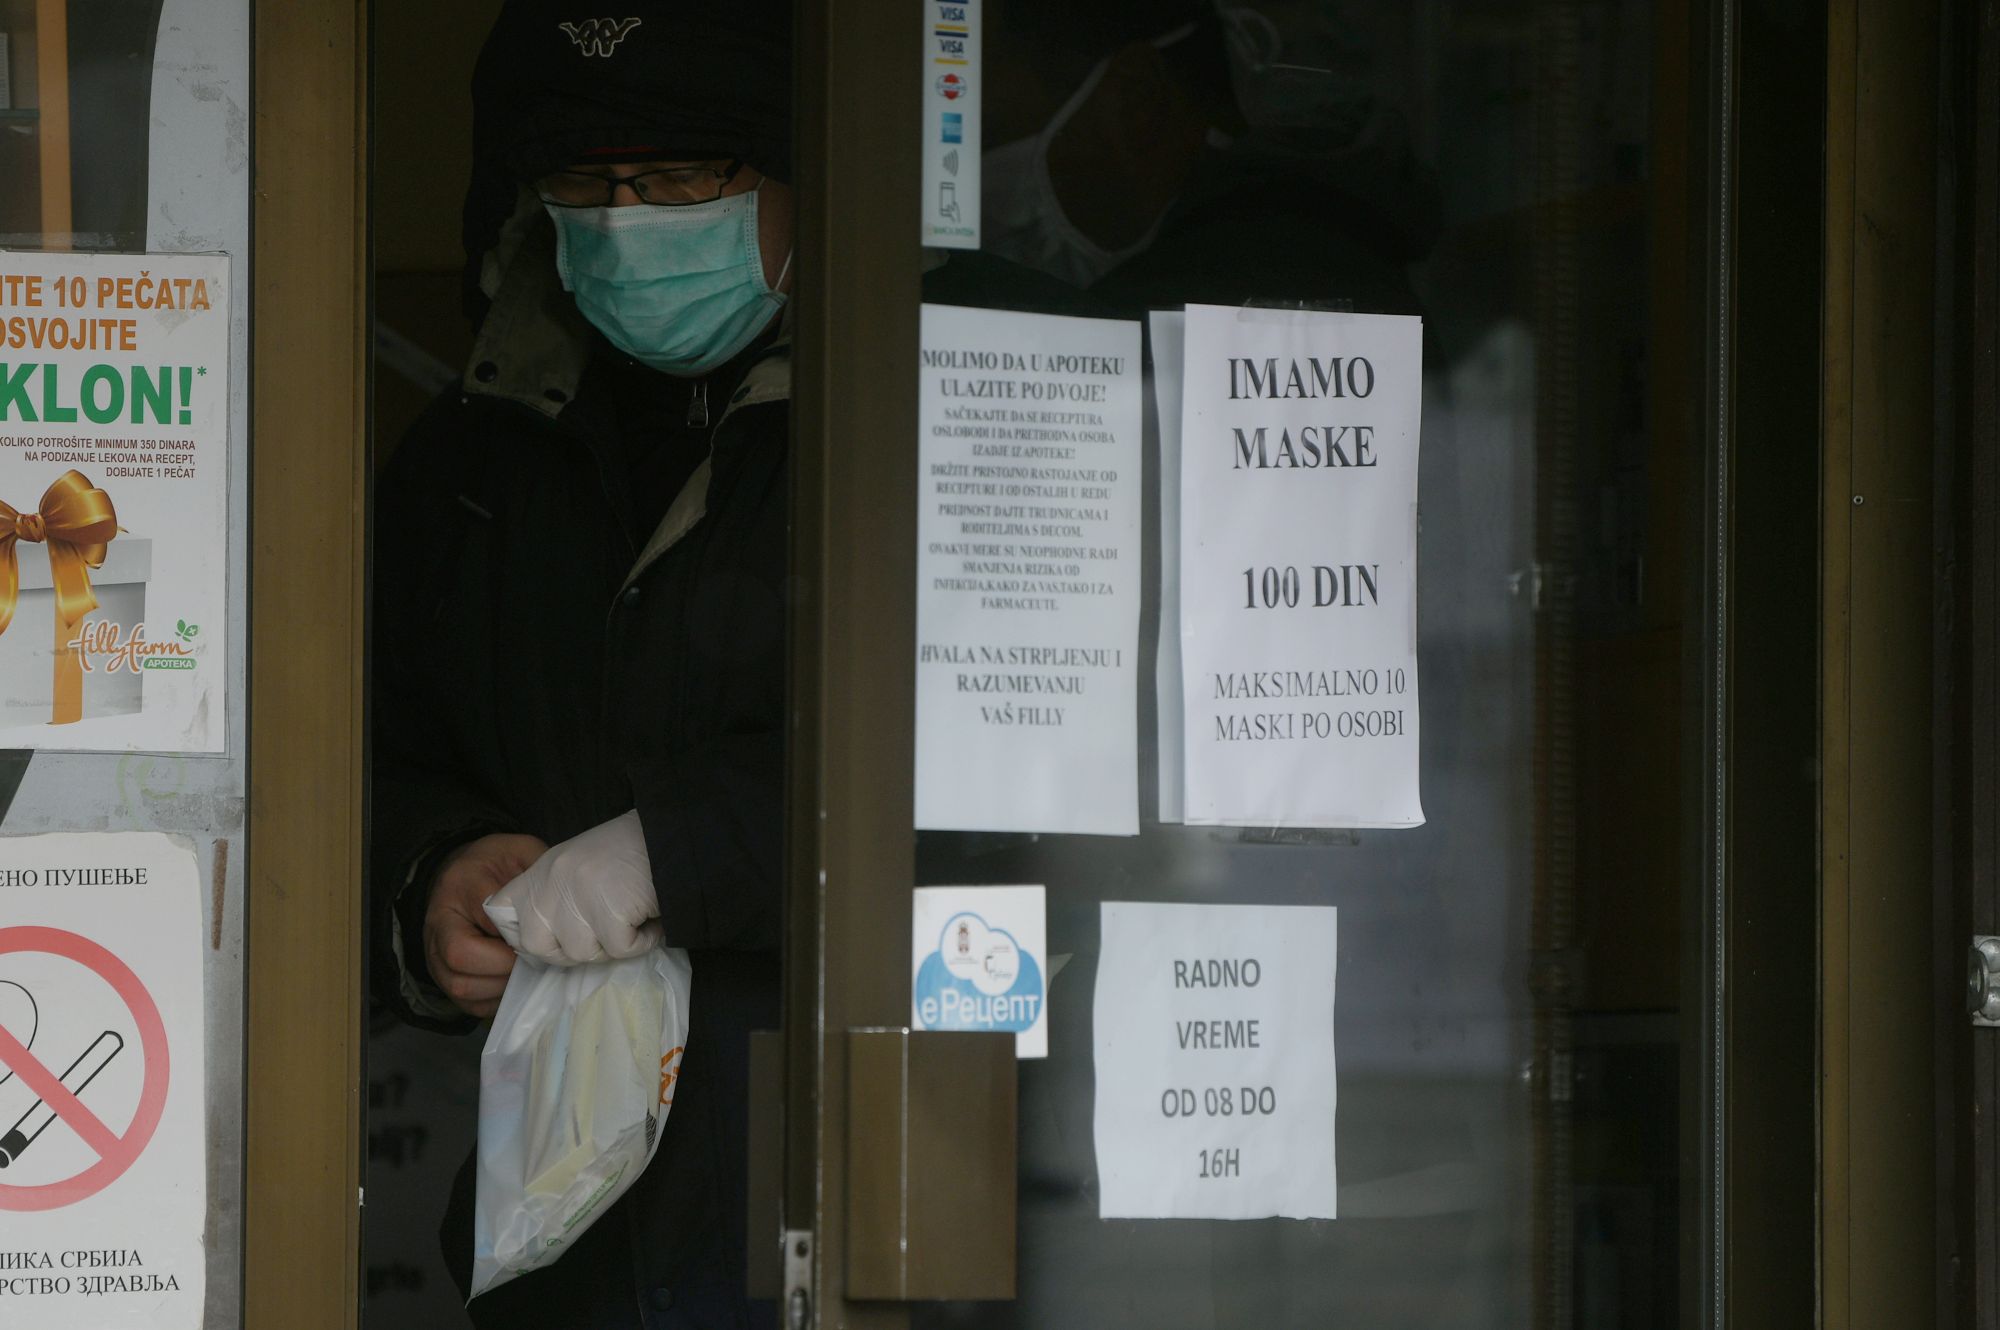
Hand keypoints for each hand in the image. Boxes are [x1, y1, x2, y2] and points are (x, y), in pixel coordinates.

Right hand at [423, 832, 547, 1017]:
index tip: (540, 940)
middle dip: (504, 966)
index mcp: (461, 885)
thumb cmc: (498, 864)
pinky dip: (495, 1000)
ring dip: (501, 987)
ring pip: (460, 986)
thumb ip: (537, 873)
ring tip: (527, 973)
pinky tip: (514, 984)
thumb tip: (560, 907)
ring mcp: (434, 952)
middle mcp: (438, 921)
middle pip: (460, 957)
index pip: (481, 918)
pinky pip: (466, 1002)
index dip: (514, 937)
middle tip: (534, 961)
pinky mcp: (442, 976)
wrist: (463, 872)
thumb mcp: (521, 852)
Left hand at [486, 810, 660, 964]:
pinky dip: (642, 941)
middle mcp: (552, 880)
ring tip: (631, 916)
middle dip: (572, 948)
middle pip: (537, 945)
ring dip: (612, 944)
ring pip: (581, 953)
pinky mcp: (609, 911)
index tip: (554, 934)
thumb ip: (553, 898)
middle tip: (605, 929)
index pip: (500, 911)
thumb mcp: (577, 868)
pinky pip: (619, 950)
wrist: (673, 835)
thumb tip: (539, 944)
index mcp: (542, 871)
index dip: (523, 932)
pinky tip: (650, 917)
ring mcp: (577, 895)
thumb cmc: (631, 853)